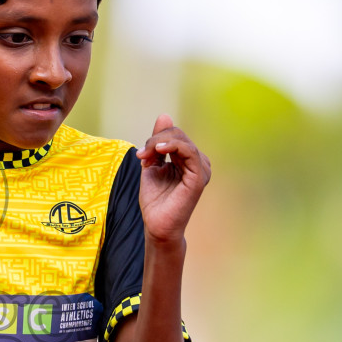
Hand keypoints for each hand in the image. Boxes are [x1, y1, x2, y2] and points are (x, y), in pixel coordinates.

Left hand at [136, 114, 210, 245]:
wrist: (157, 226)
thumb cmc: (155, 201)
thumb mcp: (152, 165)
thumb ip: (157, 143)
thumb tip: (164, 116)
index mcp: (188, 160)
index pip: (174, 136)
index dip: (155, 139)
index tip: (141, 155)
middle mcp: (197, 162)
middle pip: (178, 135)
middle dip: (156, 140)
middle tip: (142, 155)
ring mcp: (201, 169)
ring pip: (182, 141)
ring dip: (160, 143)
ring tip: (147, 155)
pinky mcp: (199, 176)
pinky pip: (190, 151)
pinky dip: (174, 146)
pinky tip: (160, 150)